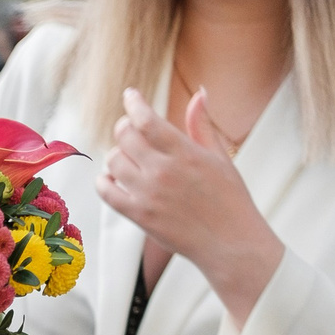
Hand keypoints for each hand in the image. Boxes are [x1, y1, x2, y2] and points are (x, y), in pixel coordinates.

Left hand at [98, 88, 281, 324]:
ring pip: (112, 161)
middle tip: (131, 130)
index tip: (130, 95)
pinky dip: (104, 180)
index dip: (134, 103)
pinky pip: (106, 190)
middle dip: (125, 128)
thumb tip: (200, 93)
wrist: (230, 242)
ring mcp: (148, 194)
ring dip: (116, 155)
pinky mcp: (138, 215)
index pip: (147, 120)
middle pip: (125, 136)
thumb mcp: (220, 157)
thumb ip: (202, 125)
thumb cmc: (229, 197)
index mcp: (186, 153)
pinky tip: (114, 178)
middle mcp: (163, 171)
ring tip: (129, 158)